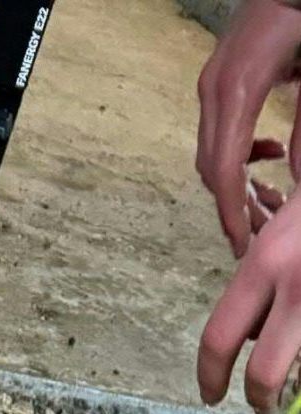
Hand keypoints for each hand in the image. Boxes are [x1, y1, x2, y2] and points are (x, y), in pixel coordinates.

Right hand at [196, 0, 300, 257]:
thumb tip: (297, 181)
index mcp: (239, 89)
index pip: (224, 169)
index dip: (232, 213)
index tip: (243, 246)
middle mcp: (215, 89)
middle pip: (211, 166)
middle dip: (235, 205)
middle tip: (261, 233)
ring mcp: (213, 82)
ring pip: (213, 152)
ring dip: (239, 182)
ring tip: (270, 201)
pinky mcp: (220, 77)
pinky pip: (221, 131)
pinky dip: (242, 153)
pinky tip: (270, 153)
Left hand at [199, 184, 300, 410]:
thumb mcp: (286, 227)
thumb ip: (266, 271)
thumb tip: (253, 327)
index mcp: (266, 261)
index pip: (219, 337)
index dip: (209, 376)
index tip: (210, 394)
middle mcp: (296, 281)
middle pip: (264, 371)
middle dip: (259, 395)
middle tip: (259, 404)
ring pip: (298, 356)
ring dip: (297, 364)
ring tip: (296, 369)